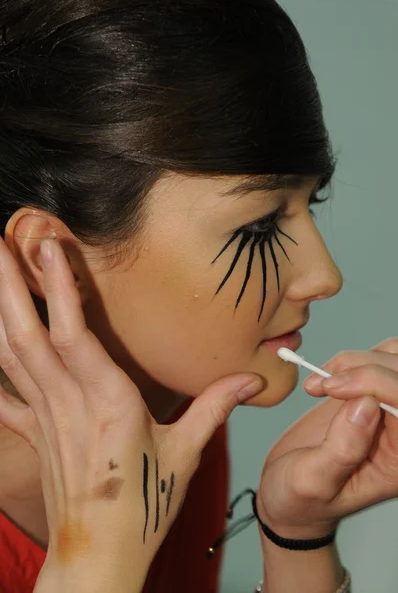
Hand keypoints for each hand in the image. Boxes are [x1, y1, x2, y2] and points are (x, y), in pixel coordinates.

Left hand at [0, 236, 261, 590]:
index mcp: (109, 403)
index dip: (60, 290)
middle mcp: (69, 404)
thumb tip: (252, 380)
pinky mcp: (34, 433)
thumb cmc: (145, 506)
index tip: (48, 248)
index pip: (76, 336)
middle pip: (29, 338)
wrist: (101, 554)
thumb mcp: (186, 453)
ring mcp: (45, 417)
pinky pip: (3, 394)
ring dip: (0, 312)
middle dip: (10, 288)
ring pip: (12, 357)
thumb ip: (215, 407)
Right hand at [255, 341, 397, 539]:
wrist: (286, 494)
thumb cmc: (301, 500)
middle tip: (322, 384)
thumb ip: (343, 448)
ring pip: (393, 360)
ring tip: (321, 383)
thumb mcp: (314, 482)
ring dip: (357, 362)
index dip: (377, 384)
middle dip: (365, 369)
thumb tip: (366, 405)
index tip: (333, 387)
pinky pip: (377, 359)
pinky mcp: (370, 395)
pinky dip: (350, 360)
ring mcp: (387, 412)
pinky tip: (325, 378)